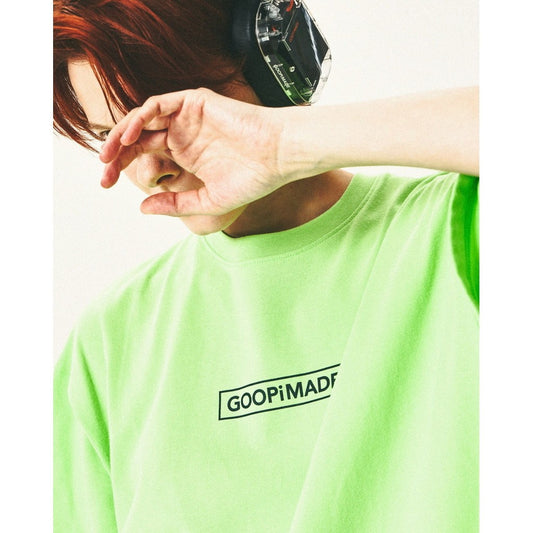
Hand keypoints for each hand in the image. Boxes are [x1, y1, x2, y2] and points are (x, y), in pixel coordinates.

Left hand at [99, 88, 289, 215]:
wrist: (279, 157)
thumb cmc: (253, 179)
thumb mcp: (208, 200)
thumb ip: (176, 204)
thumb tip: (142, 208)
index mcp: (185, 154)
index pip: (144, 156)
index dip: (122, 168)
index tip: (107, 185)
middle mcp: (182, 134)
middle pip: (138, 137)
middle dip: (116, 153)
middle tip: (103, 173)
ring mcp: (188, 117)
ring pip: (143, 118)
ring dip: (123, 132)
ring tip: (109, 154)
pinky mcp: (195, 102)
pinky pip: (159, 104)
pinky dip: (142, 115)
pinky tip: (131, 134)